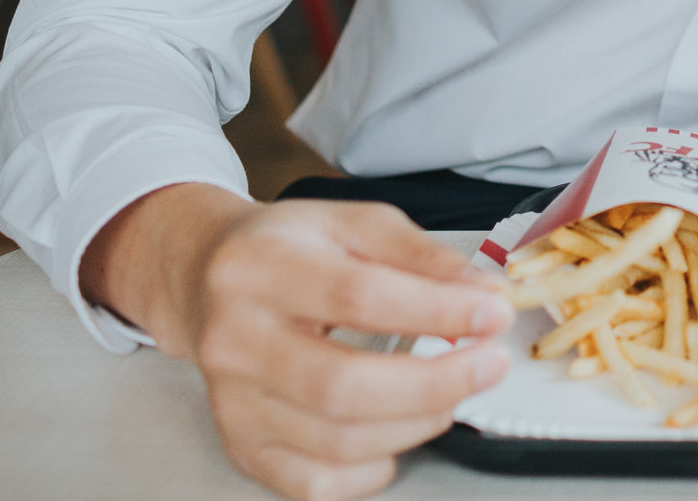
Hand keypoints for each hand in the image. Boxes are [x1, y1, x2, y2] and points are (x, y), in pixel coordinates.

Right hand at [84, 184, 513, 500]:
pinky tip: (398, 431)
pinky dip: (373, 470)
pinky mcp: (241, 445)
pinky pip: (316, 484)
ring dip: (417, 422)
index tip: (492, 314)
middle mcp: (234, 340)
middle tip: (489, 364)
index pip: (359, 297)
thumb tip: (481, 295)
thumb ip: (420, 255)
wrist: (205, 280)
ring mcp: (232, 402)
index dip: (437, 311)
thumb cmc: (285, 250)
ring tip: (453, 390)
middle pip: (343, 386)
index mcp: (261, 268)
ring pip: (336, 442)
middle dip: (436, 382)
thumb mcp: (353, 223)